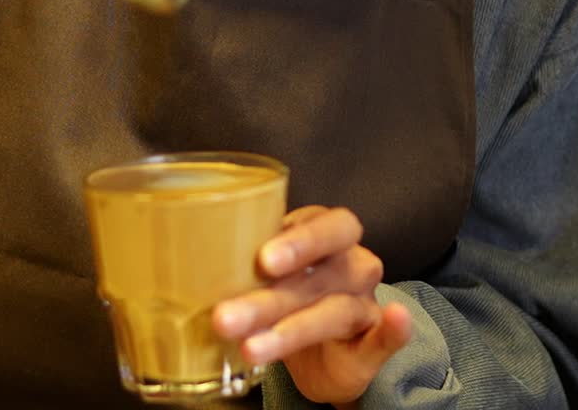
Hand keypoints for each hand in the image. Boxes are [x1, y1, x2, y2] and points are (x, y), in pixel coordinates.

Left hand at [213, 206, 412, 407]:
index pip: (326, 226)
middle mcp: (351, 265)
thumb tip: (181, 263)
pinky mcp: (373, 342)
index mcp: (327, 238)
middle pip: (319, 274)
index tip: (263, 259)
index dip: (299, 239)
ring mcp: (364, 303)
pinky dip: (394, 330)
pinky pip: (388, 335)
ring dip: (292, 331)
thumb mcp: (265, 273)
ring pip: (335, 311)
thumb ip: (242, 261)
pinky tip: (396, 322)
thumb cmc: (285, 298)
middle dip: (271, 297)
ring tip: (251, 349)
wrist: (319, 351)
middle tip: (228, 316)